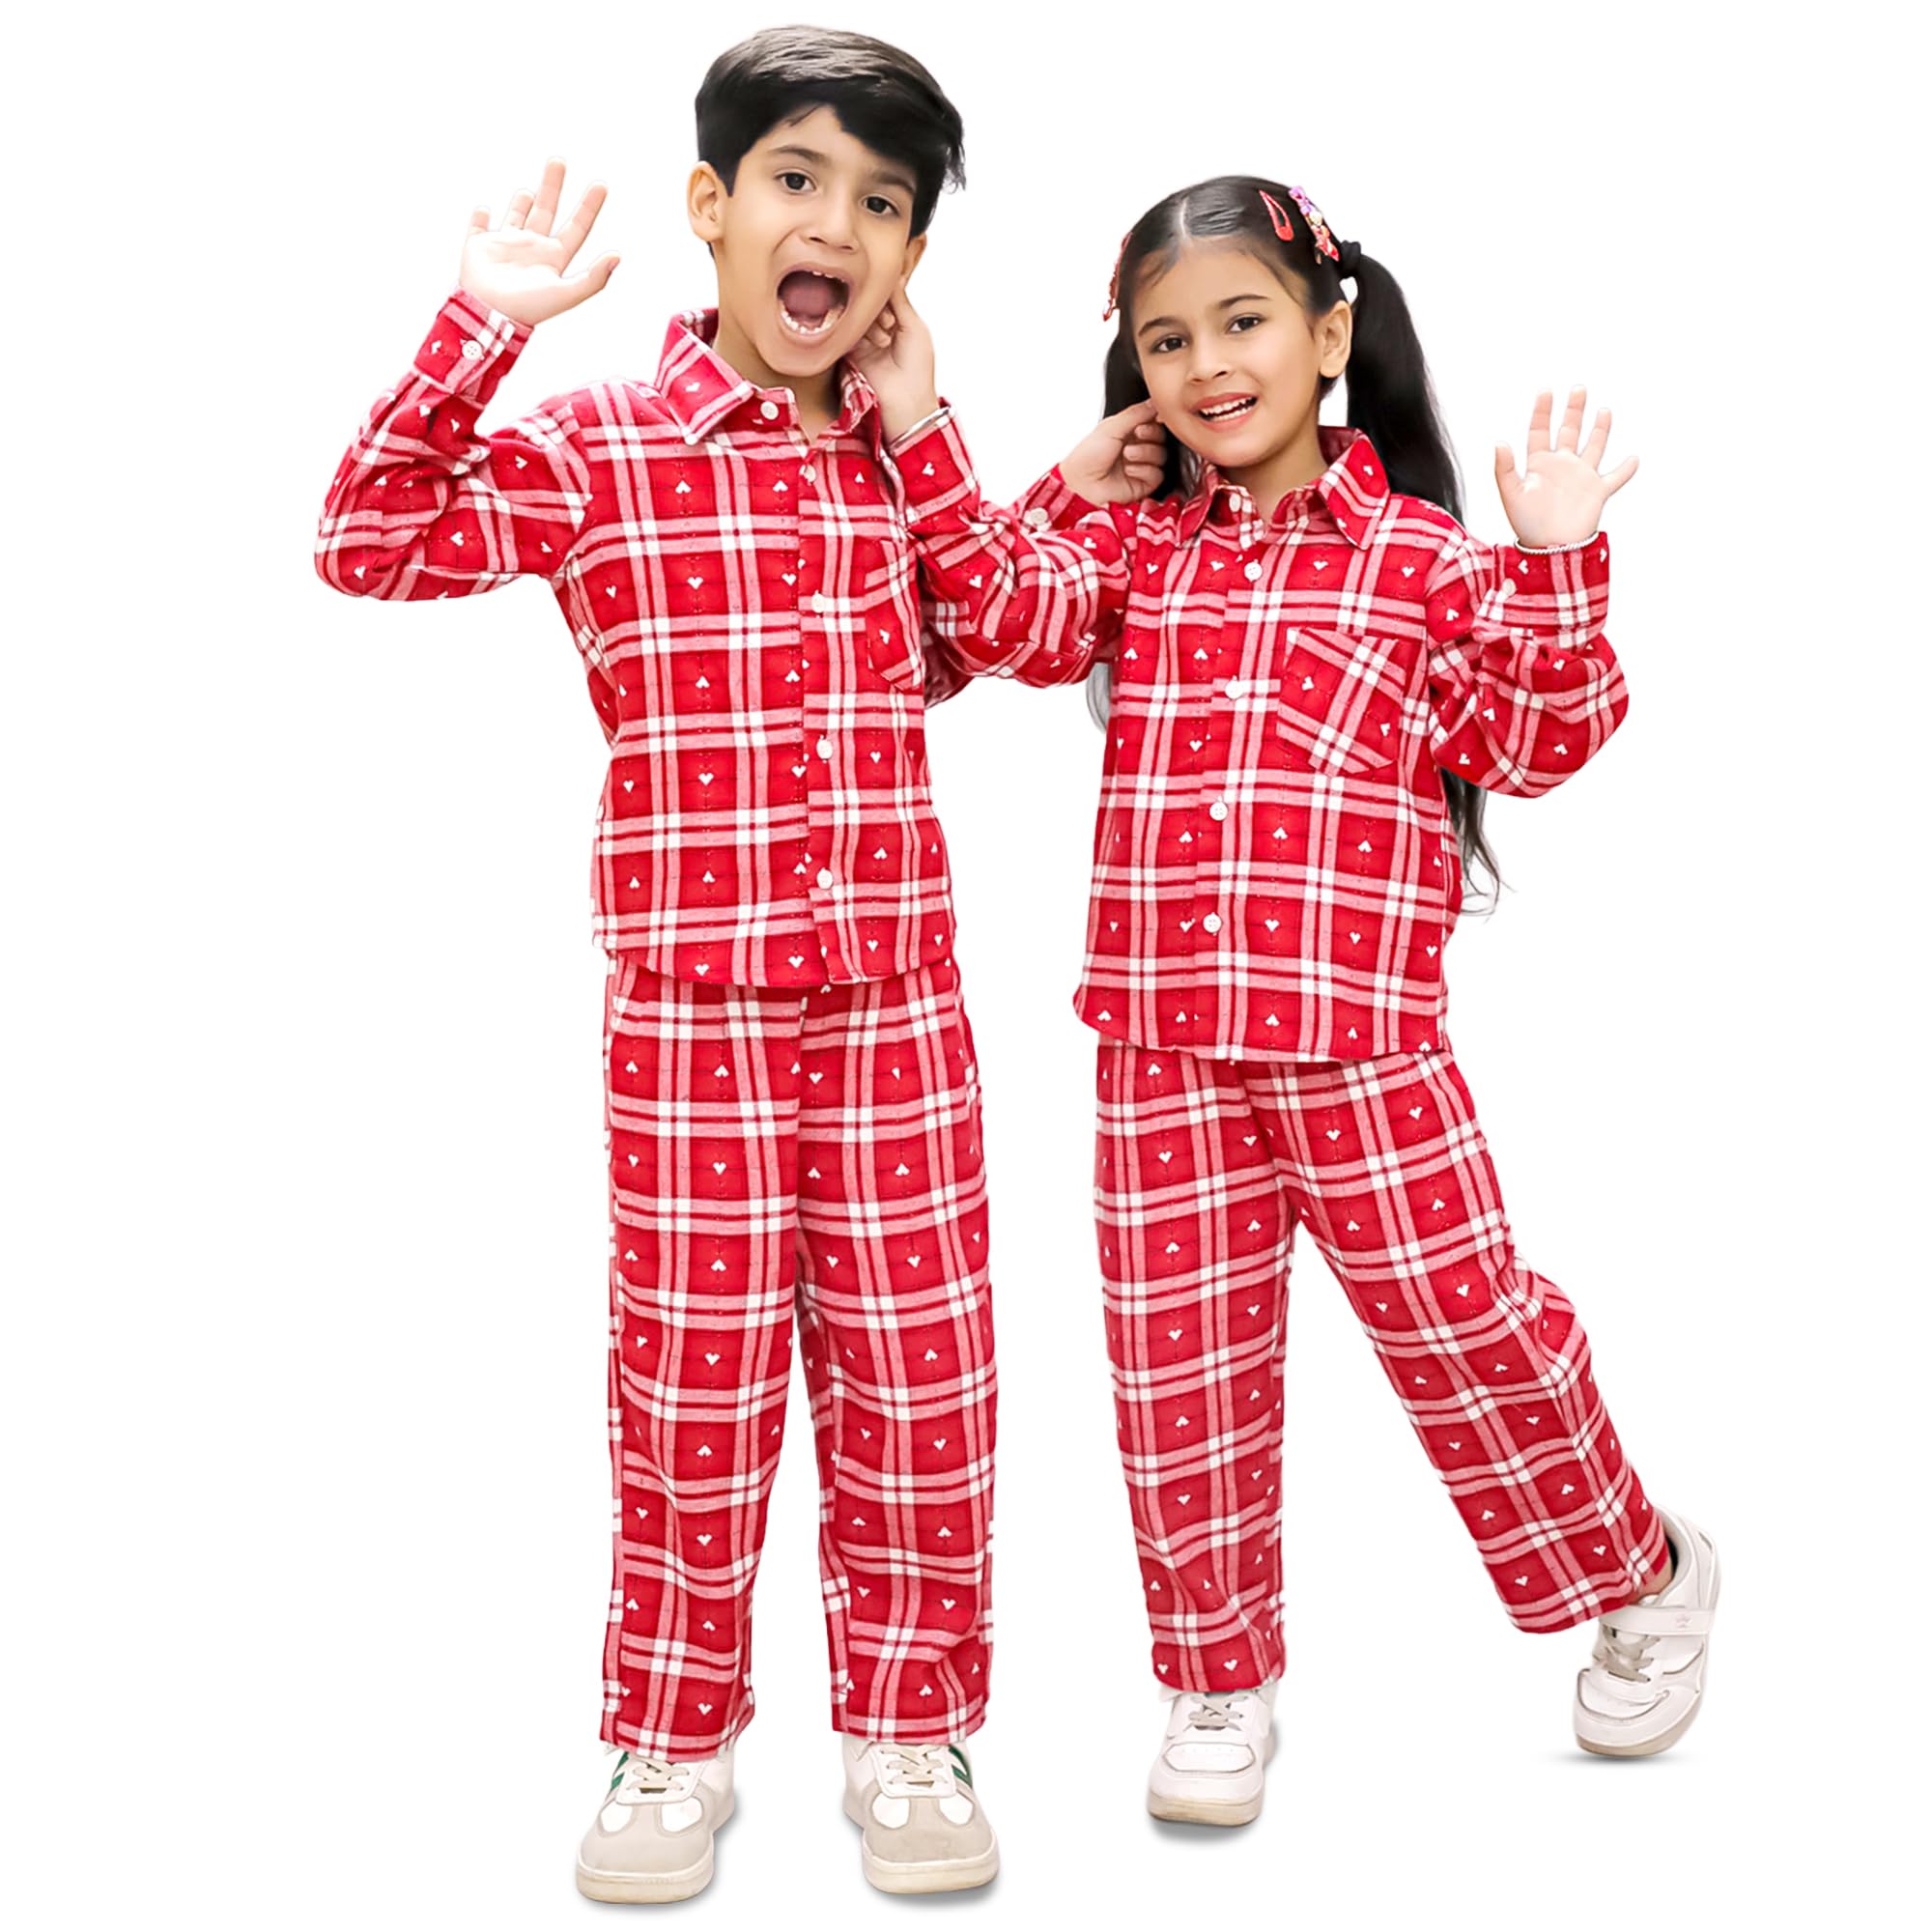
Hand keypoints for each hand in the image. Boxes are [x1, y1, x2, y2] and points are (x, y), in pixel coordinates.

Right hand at [459, 157, 617, 327]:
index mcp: (553, 258)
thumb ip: (594, 278)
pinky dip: (480, 218)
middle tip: (558, 161)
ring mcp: (506, 246)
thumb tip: (617, 257)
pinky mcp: (479, 246)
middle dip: (553, 186)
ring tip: (527, 192)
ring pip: (517, 217)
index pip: (577, 228)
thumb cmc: (528, 308)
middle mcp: (532, 249)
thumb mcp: (566, 293)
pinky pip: (479, 228)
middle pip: (546, 211)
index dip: (589, 207)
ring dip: (521, 204)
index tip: (601, 185)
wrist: (490, 315)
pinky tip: (483, 210)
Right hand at [851, 279, 938, 440]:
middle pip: (870, 301)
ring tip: (885, 342)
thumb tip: (893, 273)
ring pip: (860, 313)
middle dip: (881, 309)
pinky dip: (861, 332)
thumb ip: (900, 299)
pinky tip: (875, 343)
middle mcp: (879, 326)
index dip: (889, 292)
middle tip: (891, 326)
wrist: (904, 400)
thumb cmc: (917, 367)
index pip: (886, 293)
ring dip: (873, 324)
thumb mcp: (914, 326)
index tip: (896, 304)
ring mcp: (864, 337)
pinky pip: (849, 329)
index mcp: (898, 319)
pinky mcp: (851, 349)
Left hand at [1058, 400, 1165, 504]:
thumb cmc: (1088, 456)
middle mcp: (1137, 447)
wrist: (1080, 483)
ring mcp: (1141, 465)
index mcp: (1129, 431)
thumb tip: (1154, 402)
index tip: (1148, 418)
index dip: (1154, 419)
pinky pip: (1157, 474)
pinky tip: (1129, 470)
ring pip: (1161, 455)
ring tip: (1127, 454)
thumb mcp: (1111, 427)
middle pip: (1161, 437)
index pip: (1154, 421)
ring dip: (1145, 452)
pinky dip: (1144, 470)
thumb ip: (1135, 414)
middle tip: (1137, 434)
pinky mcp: (1143, 484)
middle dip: (1151, 434)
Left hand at [1494, 387, 1636, 546]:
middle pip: (1569, 431)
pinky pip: (1615, 478)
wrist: (1550, 549)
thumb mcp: (1511, 495)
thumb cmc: (1528, 525)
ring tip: (1604, 410)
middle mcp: (1561, 466)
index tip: (1546, 391)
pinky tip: (1635, 458)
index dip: (1542, 412)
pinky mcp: (1597, 492)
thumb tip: (1499, 443)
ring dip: (1600, 429)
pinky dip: (1626, 469)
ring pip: (1593, 446)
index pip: (1540, 431)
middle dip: (1574, 410)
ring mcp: (1581, 478)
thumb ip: (1504, 469)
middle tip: (1578, 389)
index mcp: (1539, 465)